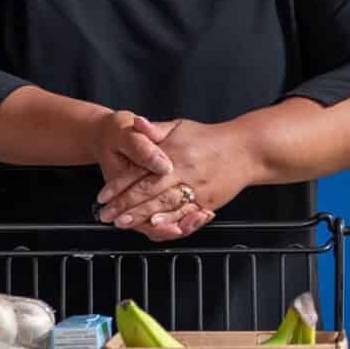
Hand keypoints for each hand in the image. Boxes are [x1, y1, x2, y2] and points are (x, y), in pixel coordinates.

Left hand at [95, 119, 256, 240]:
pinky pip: (186, 214)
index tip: (103, 195)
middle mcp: (182, 171)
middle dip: (124, 206)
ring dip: (142, 216)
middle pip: (148, 191)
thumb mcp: (179, 127)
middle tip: (106, 215)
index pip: (139, 171)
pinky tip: (157, 226)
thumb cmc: (209, 138)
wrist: (246, 149)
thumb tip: (136, 123)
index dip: (119, 185)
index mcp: (172, 153)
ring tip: (124, 223)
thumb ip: (155, 130)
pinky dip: (171, 222)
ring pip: (164, 205)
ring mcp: (196, 188)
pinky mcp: (208, 201)